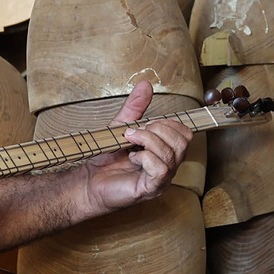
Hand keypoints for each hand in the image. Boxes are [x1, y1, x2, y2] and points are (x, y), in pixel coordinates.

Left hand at [83, 81, 193, 212]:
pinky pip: (161, 169)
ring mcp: (162, 179)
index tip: (144, 124)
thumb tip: (145, 85)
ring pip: (171, 153)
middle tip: (135, 133)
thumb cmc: (106, 158)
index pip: (185, 134)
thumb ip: (135, 107)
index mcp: (165, 151)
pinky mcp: (151, 188)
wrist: (88, 181)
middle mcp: (168, 166)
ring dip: (147, 140)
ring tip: (129, 142)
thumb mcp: (121, 126)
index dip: (168, 124)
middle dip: (157, 130)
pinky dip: (145, 157)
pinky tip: (132, 158)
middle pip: (183, 142)